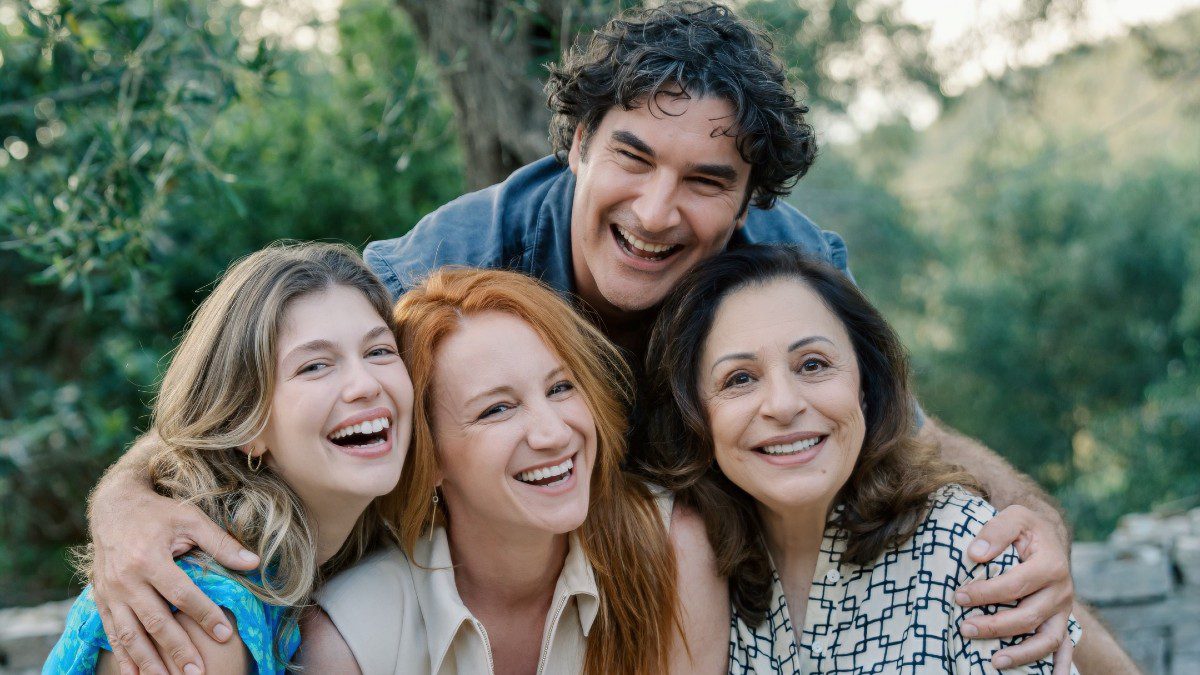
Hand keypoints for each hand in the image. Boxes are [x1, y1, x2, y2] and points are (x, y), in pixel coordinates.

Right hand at [89, 477, 259, 674]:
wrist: (113, 507)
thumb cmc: (158, 513)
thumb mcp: (191, 520)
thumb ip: (221, 543)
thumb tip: (254, 562)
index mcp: (149, 558)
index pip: (182, 594)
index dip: (205, 615)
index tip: (225, 634)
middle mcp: (126, 579)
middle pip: (155, 621)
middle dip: (177, 649)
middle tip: (197, 671)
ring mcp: (111, 592)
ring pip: (130, 634)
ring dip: (149, 661)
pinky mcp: (102, 600)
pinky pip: (112, 633)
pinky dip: (124, 657)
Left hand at [954, 504, 1073, 669]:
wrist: (1047, 536)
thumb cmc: (1026, 528)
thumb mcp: (1014, 516)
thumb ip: (996, 531)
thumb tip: (976, 554)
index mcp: (1051, 564)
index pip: (1015, 585)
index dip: (985, 593)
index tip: (959, 597)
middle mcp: (1062, 590)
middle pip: (1028, 616)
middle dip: (994, 626)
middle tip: (964, 628)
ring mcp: (1064, 609)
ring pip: (1047, 639)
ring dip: (1021, 654)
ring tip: (993, 661)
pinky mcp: (1062, 620)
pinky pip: (1064, 649)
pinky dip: (1060, 667)